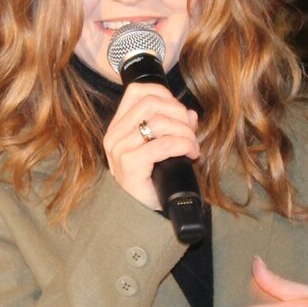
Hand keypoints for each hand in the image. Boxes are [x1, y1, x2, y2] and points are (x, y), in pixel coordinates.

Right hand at [101, 82, 199, 210]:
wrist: (142, 215)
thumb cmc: (152, 181)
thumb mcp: (161, 149)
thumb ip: (174, 127)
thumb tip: (190, 114)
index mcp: (118, 127)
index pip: (138, 91)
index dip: (166, 95)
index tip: (179, 113)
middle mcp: (115, 135)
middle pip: (152, 103)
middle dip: (179, 114)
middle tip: (191, 133)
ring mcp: (120, 149)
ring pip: (159, 121)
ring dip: (185, 132)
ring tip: (192, 146)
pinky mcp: (130, 164)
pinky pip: (164, 144)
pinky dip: (184, 145)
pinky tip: (191, 154)